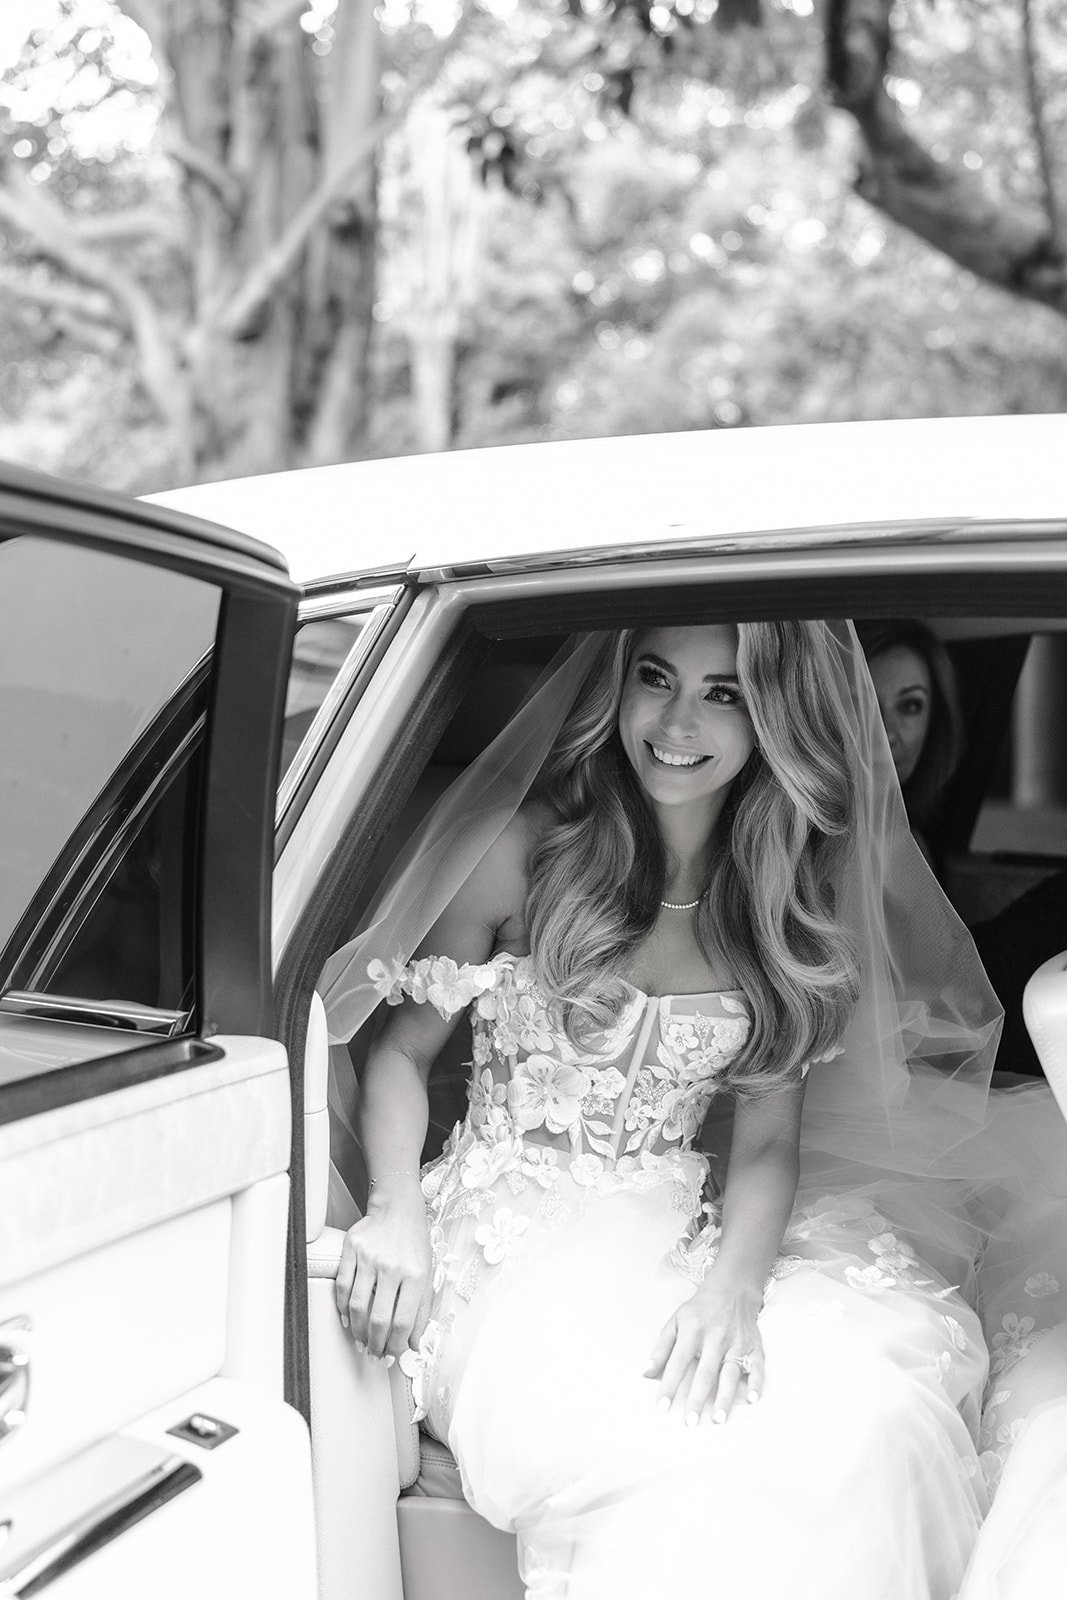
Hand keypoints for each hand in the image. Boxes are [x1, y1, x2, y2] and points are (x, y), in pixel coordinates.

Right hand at [334, 1196, 430, 1360]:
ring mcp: (370, 1257)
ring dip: (358, 1331)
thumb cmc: (414, 1243)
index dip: (396, 1345)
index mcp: (416, 1274)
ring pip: (357, 1305)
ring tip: (362, 1341)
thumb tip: (416, 1345)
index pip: (404, 1321)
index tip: (392, 1355)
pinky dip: (342, 1308)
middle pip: (379, 1318)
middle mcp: (393, 1266)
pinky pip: (342, 1285)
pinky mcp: (352, 1249)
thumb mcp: (428, 1275)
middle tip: (374, 1354)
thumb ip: (423, 1311)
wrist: (398, 1209)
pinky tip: (348, 1319)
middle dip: (375, 1344)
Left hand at [645, 1276, 763, 1425]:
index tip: (662, 1407)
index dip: (669, 1385)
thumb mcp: (675, 1321)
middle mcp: (716, 1337)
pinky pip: (757, 1367)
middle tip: (690, 1422)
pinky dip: (755, 1383)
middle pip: (705, 1372)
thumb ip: (661, 1348)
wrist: (732, 1288)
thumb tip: (646, 1373)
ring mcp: (737, 1342)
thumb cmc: (699, 1310)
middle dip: (697, 1399)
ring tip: (717, 1419)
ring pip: (730, 1373)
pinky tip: (751, 1399)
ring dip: (724, 1398)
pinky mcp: (754, 1346)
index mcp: (693, 1331)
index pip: (678, 1362)